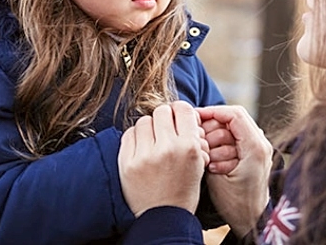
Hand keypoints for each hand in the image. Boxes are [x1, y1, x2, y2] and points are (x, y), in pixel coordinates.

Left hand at [118, 101, 209, 216]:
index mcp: (188, 147)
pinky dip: (135, 137)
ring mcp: (144, 155)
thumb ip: (192, 136)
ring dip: (149, 128)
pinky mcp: (127, 162)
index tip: (177, 118)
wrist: (164, 217)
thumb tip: (182, 112)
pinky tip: (141, 148)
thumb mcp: (198, 162)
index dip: (180, 111)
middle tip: (164, 130)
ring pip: (144, 121)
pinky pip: (129, 134)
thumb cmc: (183, 189)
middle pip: (161, 111)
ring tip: (152, 141)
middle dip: (164, 119)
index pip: (183, 109)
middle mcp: (167, 148)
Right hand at [197, 106, 272, 236]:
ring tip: (209, 157)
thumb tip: (197, 128)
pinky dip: (221, 145)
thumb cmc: (234, 203)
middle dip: (212, 128)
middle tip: (199, 143)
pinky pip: (235, 139)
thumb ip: (209, 149)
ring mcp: (259, 147)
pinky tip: (213, 159)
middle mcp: (261, 143)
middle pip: (231, 119)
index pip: (233, 114)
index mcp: (255, 146)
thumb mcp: (216, 176)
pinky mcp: (254, 153)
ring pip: (231, 128)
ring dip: (216, 138)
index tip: (194, 117)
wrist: (251, 220)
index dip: (212, 112)